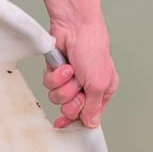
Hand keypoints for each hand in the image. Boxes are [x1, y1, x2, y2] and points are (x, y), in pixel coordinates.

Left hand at [37, 0, 119, 127]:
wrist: (74, 26)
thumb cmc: (93, 49)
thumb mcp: (98, 84)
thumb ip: (94, 107)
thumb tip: (92, 124)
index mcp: (103, 90)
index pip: (90, 115)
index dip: (79, 119)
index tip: (70, 121)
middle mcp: (87, 86)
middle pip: (71, 109)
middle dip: (71, 99)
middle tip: (77, 88)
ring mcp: (71, 79)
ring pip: (58, 98)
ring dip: (62, 85)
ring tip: (70, 71)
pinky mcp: (57, 71)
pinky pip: (49, 85)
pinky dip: (54, 76)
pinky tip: (63, 65)